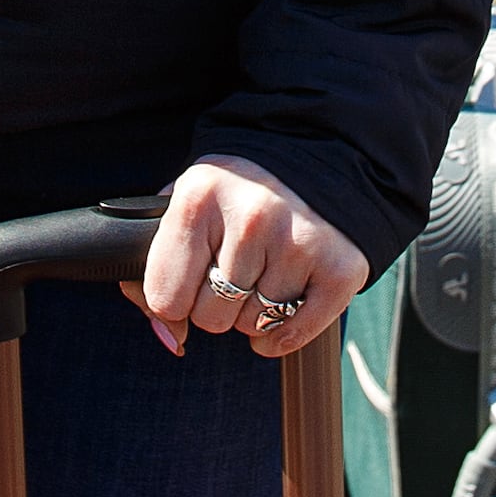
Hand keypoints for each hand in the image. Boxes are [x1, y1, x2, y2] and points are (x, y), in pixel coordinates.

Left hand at [138, 156, 367, 360]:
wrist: (312, 157)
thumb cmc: (234, 194)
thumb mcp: (185, 208)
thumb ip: (155, 272)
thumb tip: (171, 339)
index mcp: (199, 197)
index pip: (166, 299)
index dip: (174, 300)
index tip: (190, 278)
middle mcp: (251, 217)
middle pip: (210, 318)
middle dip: (217, 304)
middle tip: (233, 268)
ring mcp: (299, 243)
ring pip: (252, 326)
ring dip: (253, 312)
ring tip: (264, 270)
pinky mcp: (340, 268)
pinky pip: (291, 336)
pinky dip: (282, 334)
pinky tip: (284, 302)